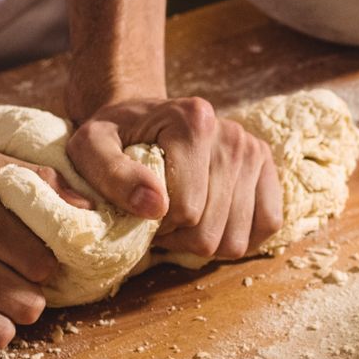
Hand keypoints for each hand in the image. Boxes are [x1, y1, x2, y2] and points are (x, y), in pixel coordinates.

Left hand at [66, 97, 283, 260]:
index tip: (142, 211)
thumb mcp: (90, 147)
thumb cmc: (114, 136)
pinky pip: (268, 225)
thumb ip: (111, 174)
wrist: (142, 116)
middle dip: (180, 238)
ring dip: (205, 242)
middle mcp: (232, 135)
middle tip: (159, 220)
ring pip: (238, 240)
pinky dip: (239, 235)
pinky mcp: (267, 167)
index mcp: (193, 122)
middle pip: (212, 232)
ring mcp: (254, 150)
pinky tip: (213, 222)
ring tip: (183, 220)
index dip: (158, 225)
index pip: (186, 210)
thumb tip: (154, 207)